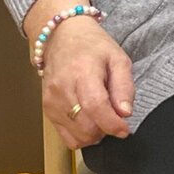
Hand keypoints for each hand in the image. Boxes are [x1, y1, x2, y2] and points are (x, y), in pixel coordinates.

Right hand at [41, 18, 135, 148]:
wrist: (60, 36)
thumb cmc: (91, 46)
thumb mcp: (118, 58)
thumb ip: (124, 86)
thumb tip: (125, 113)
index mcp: (83, 72)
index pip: (96, 107)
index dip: (112, 124)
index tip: (124, 129)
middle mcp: (63, 88)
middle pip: (86, 127)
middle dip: (106, 130)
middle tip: (114, 117)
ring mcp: (52, 101)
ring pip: (77, 136)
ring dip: (95, 134)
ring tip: (101, 116)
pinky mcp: (47, 109)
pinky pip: (67, 137)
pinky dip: (81, 135)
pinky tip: (88, 120)